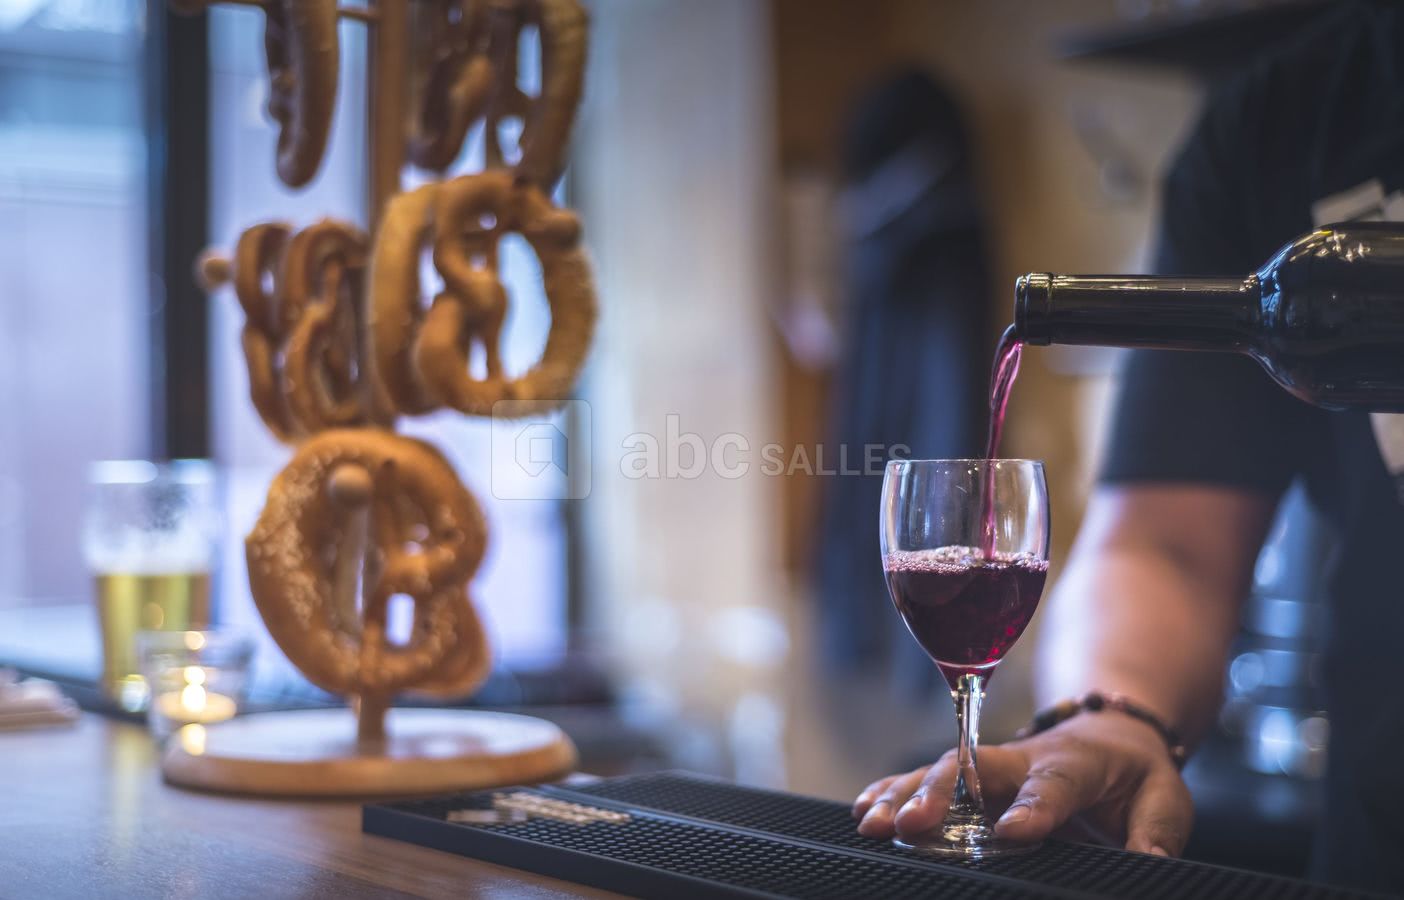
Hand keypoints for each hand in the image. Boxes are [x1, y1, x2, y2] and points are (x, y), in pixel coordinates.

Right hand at [850, 713, 1191, 855]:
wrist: (1108, 731)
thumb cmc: (1133, 773)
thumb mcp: (1164, 799)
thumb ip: (1156, 832)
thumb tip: (1150, 863)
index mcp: (1074, 763)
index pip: (1052, 785)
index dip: (1032, 808)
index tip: (1010, 834)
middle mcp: (1023, 759)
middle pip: (974, 769)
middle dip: (939, 794)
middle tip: (910, 824)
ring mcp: (991, 768)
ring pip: (940, 774)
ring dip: (903, 795)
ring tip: (871, 822)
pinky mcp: (970, 779)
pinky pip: (924, 780)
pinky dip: (890, 790)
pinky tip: (862, 809)